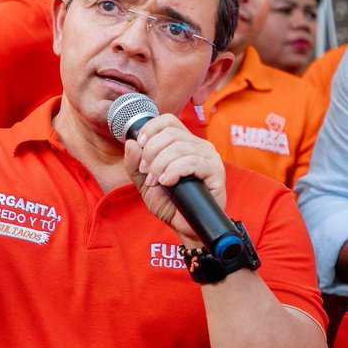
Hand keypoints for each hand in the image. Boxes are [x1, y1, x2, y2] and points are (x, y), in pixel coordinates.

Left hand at [122, 114, 225, 243]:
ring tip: (155, 181)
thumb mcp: (144, 182)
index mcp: (184, 142)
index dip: (151, 129)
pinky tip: (167, 182)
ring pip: (179, 147)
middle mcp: (199, 145)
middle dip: (151, 152)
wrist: (184, 227)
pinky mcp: (216, 171)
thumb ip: (135, 164)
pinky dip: (174, 171)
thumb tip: (130, 142)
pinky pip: (192, 162)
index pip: (168, 120)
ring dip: (160, 164)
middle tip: (146, 172)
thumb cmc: (169, 203)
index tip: (140, 144)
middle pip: (170, 133)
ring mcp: (209, 157)